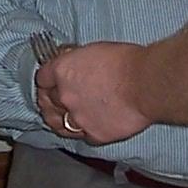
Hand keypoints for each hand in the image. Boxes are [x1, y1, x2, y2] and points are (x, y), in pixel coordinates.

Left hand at [35, 42, 150, 145]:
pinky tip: (89, 127)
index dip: (47, 80)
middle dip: (51, 100)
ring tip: (66, 118)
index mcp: (62, 70)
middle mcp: (64, 96)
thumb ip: (79, 62)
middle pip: (47, 102)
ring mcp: (77, 118)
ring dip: (61, 120)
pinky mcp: (93, 135)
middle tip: (55, 100)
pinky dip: (85, 132)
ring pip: (59, 124)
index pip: (42, 78)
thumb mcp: (96, 50)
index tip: (50, 81)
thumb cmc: (128, 62)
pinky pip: (83, 136)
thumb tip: (77, 67)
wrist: (146, 84)